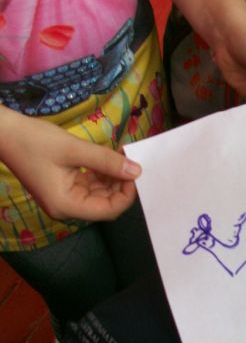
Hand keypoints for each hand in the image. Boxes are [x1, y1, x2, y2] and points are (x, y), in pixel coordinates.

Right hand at [0, 107, 141, 221]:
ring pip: (101, 193)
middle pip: (106, 203)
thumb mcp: (74, 149)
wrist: (3, 132)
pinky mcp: (65, 186)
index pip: (109, 210)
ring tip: (122, 153)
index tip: (135, 172)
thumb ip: (106, 161)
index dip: (127, 194)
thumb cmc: (34, 141)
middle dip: (121, 183)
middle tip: (131, 158)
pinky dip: (102, 172)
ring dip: (114, 176)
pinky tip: (110, 156)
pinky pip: (91, 184)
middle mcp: (67, 207)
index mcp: (67, 205)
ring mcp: (66, 197)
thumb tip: (137, 171)